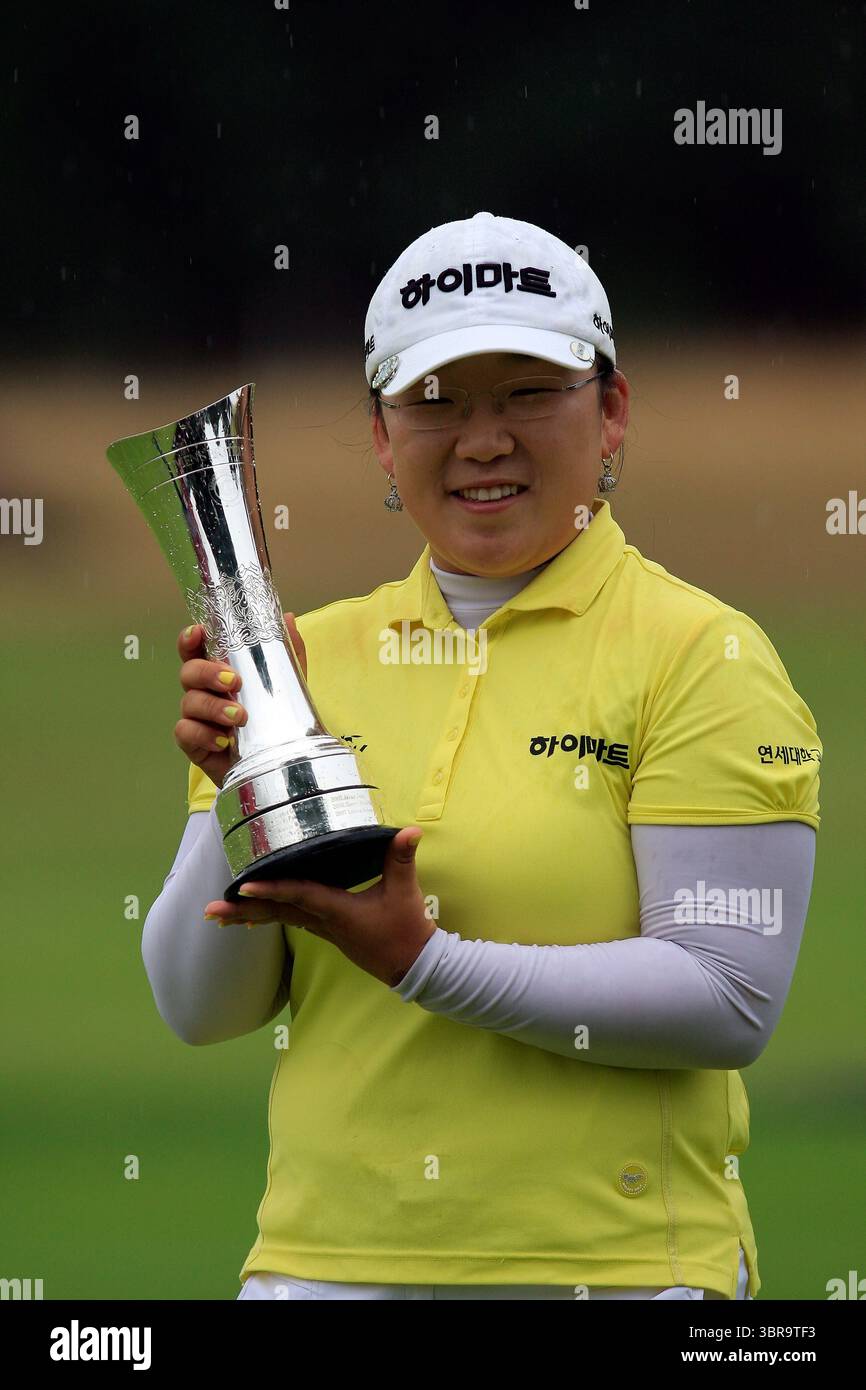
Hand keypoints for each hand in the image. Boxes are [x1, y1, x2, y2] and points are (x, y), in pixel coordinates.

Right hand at [175, 611, 306, 788]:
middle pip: (188, 672)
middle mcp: (203, 692)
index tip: (198, 632)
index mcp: (218, 672)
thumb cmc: (274, 719)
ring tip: (241, 717)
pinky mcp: (194, 744)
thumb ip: (287, 653)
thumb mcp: (287, 685)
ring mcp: (196, 718)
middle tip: (234, 681)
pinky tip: (224, 741)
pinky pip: (185, 732)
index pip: (196, 650)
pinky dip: (203, 734)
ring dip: (213, 706)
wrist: (275, 763)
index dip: (190, 638)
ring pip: (189, 702)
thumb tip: (287, 618)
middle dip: (208, 673)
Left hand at [204, 827, 436, 987]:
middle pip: (276, 914)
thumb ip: (402, 859)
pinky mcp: (328, 931)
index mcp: (337, 909)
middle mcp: (323, 921)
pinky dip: (268, 917)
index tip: (243, 888)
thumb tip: (411, 831)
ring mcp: (323, 929)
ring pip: (279, 919)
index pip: (298, 896)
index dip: (271, 890)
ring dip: (248, 916)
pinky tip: (251, 920)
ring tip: (218, 917)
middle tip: (209, 912)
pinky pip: (290, 921)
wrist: (414, 966)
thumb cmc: (407, 930)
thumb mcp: (405, 892)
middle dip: (242, 911)